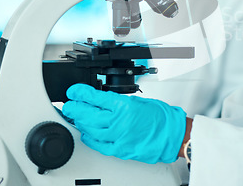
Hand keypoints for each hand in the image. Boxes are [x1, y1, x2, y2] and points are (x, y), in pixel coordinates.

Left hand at [62, 84, 186, 163]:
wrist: (173, 135)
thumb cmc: (162, 118)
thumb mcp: (140, 101)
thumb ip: (120, 102)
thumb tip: (104, 101)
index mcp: (124, 106)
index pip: (95, 98)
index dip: (81, 94)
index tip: (74, 92)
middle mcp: (119, 122)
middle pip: (88, 114)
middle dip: (75, 108)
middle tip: (69, 105)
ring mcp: (118, 137)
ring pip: (91, 129)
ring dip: (80, 122)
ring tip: (75, 118)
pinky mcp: (119, 150)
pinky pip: (99, 145)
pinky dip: (90, 138)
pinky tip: (86, 134)